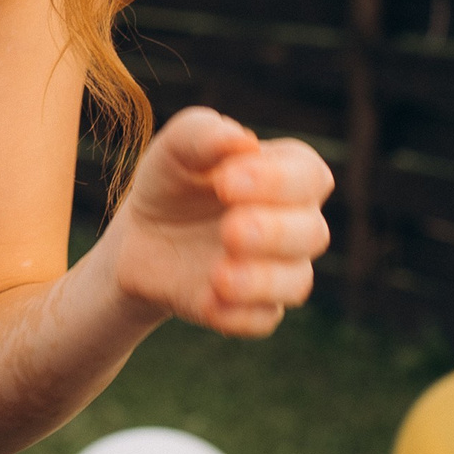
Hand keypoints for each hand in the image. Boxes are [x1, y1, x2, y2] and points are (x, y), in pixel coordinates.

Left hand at [108, 108, 332, 336]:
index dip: (277, 181)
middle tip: (230, 230)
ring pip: (296, 282)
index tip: (226, 183)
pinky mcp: (254, 309)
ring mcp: (279, 270)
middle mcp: (296, 223)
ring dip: (261, 280)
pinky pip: (261, 319)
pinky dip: (238, 314)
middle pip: (312, 233)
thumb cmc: (173, 181)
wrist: (141, 237)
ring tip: (219, 276)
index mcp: (288, 174)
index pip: (309, 176)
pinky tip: (208, 301)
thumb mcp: (176, 148)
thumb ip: (204, 134)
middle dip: (275, 233)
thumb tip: (243, 142)